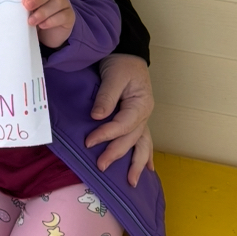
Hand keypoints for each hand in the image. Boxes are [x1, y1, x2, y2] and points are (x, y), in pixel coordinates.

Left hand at [22, 0, 74, 48]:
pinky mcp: (70, 15)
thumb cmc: (35, 19)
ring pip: (57, 2)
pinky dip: (52, 21)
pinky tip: (43, 25)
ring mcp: (64, 3)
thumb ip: (23, 7)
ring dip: (43, 12)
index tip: (22, 1)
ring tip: (32, 21)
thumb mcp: (27, 12)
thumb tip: (13, 6)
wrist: (48, 35)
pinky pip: (63, 15)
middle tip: (27, 7)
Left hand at [85, 53, 154, 187]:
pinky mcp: (136, 118)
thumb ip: (106, 97)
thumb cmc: (121, 62)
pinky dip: (145, 154)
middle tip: (100, 166)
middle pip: (132, 139)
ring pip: (142, 144)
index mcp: (140, 104)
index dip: (106, 134)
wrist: (126, 53)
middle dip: (117, 154)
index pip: (123, 125)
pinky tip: (147, 169)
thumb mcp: (113, 75)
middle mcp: (144, 114)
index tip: (89, 142)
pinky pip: (143, 139)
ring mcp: (142, 117)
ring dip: (137, 163)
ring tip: (132, 182)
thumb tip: (97, 117)